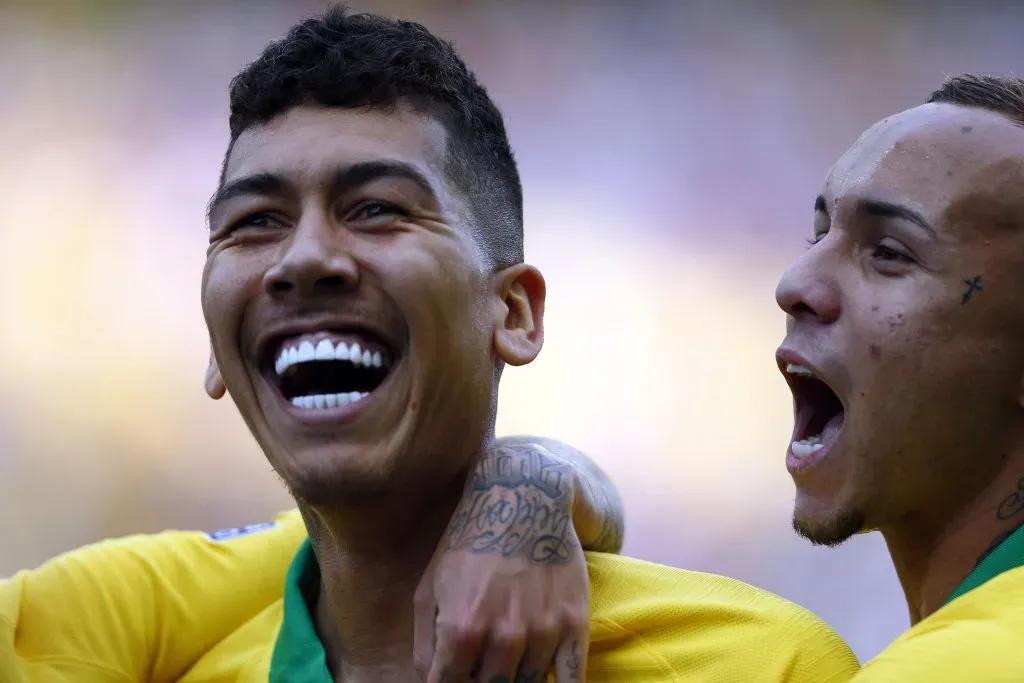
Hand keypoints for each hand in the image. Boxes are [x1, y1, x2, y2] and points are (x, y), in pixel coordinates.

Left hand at [414, 441, 588, 681]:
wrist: (524, 497)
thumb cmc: (469, 541)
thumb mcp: (429, 586)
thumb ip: (424, 644)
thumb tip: (432, 682)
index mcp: (461, 629)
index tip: (454, 675)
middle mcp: (503, 637)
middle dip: (480, 682)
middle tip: (480, 665)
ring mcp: (542, 632)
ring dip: (513, 680)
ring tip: (506, 661)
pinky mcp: (574, 625)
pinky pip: (571, 681)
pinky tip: (544, 681)